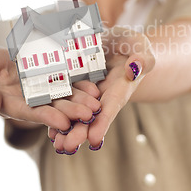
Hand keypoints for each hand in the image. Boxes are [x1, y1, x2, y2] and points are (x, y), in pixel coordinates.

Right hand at [0, 47, 100, 132]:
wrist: (3, 53)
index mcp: (14, 105)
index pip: (31, 113)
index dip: (46, 117)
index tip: (63, 123)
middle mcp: (33, 101)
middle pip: (54, 108)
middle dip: (71, 112)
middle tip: (89, 115)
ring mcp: (47, 89)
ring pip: (66, 97)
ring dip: (81, 102)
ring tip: (96, 105)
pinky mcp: (57, 77)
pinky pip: (72, 82)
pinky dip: (82, 86)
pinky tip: (94, 88)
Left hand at [49, 27, 155, 152]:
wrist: (117, 42)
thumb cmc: (132, 44)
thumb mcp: (139, 45)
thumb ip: (142, 58)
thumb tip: (134, 68)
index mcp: (120, 87)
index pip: (111, 106)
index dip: (103, 123)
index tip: (95, 141)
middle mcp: (103, 95)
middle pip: (92, 116)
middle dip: (80, 132)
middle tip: (66, 147)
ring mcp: (88, 93)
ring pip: (78, 113)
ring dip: (67, 129)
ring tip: (56, 145)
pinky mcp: (76, 86)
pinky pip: (67, 101)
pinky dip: (59, 114)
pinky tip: (49, 128)